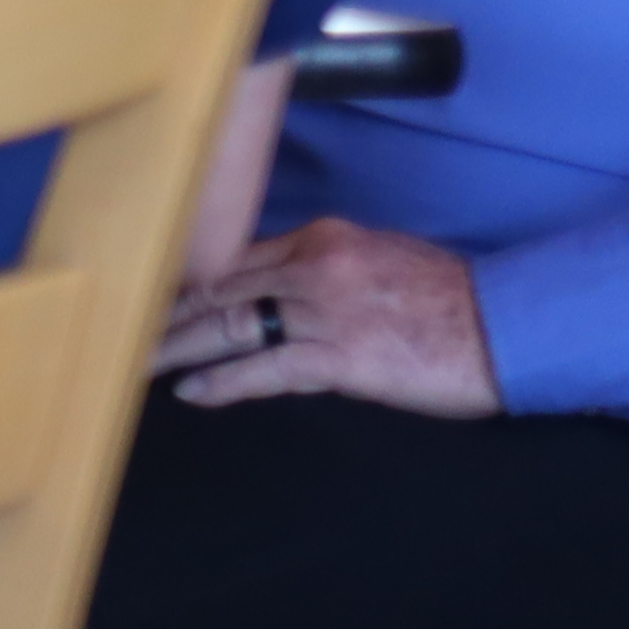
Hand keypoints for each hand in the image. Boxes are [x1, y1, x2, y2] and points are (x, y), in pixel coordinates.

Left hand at [159, 219, 496, 416]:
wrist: (509, 327)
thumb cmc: (447, 302)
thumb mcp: (377, 261)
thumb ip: (321, 269)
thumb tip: (273, 290)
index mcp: (323, 237)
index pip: (232, 257)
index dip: (184, 282)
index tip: (148, 297)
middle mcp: (316, 266)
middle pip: (216, 287)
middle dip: (163, 313)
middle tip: (119, 332)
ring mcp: (326, 311)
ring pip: (228, 325)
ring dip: (175, 349)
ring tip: (136, 367)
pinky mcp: (342, 358)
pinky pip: (264, 368)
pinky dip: (221, 381)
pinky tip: (192, 392)